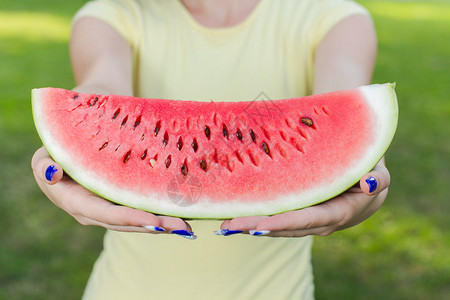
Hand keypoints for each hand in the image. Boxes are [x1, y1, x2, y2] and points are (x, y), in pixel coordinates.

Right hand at [31, 147, 193, 235]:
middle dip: (156, 225)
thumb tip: (53, 174)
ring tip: (188, 224)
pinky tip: (182, 213)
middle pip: (130, 223)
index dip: (130, 219)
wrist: (66, 153)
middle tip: (183, 227)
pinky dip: (160, 212)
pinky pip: (142, 209)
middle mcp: (97, 212)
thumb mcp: (43, 155)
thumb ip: (45, 166)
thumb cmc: (56, 151)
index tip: (154, 221)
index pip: (107, 214)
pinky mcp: (121, 202)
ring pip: (139, 220)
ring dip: (163, 223)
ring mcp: (111, 209)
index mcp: (78, 203)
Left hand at [219, 160, 389, 236]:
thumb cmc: (371, 174)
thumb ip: (377, 179)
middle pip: (284, 226)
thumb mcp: (379, 173)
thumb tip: (369, 184)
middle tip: (229, 224)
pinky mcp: (298, 214)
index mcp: (337, 213)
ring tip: (226, 222)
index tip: (260, 225)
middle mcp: (318, 222)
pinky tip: (237, 214)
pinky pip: (276, 218)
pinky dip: (257, 218)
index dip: (284, 223)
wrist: (366, 185)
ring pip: (276, 226)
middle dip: (257, 227)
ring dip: (251, 225)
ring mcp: (306, 220)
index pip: (307, 220)